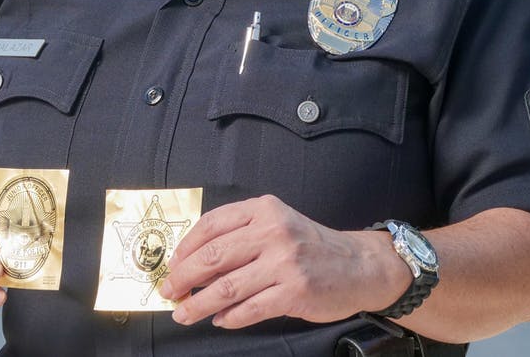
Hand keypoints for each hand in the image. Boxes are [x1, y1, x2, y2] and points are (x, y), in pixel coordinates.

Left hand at [158, 195, 408, 328]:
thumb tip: (194, 263)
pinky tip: (219, 320)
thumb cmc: (310, 245)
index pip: (211, 224)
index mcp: (263, 210)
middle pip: (213, 256)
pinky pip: (251, 308)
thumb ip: (240, 235)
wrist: (360, 265)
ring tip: (183, 313)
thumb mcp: (276, 224)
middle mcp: (273, 232)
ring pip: (227, 287)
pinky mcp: (295, 292)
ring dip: (199, 304)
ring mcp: (285, 263)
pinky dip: (229, 317)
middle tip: (168, 290)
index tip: (172, 264)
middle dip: (183, 277)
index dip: (185, 247)